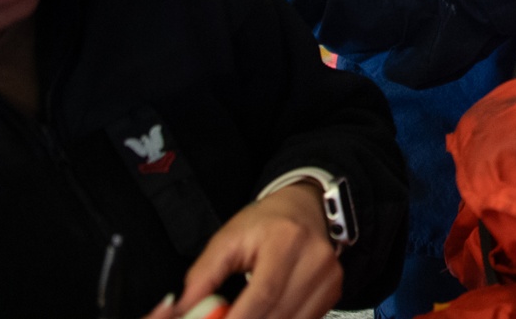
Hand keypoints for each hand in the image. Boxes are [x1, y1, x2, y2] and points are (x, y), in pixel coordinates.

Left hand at [174, 184, 342, 318]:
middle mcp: (314, 260)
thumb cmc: (268, 221)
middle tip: (224, 318)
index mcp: (287, 240)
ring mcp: (328, 278)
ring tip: (243, 311)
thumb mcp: (229, 238)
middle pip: (277, 316)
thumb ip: (204, 276)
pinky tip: (266, 313)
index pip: (263, 294)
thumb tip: (182, 311)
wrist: (305, 207)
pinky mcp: (333, 293)